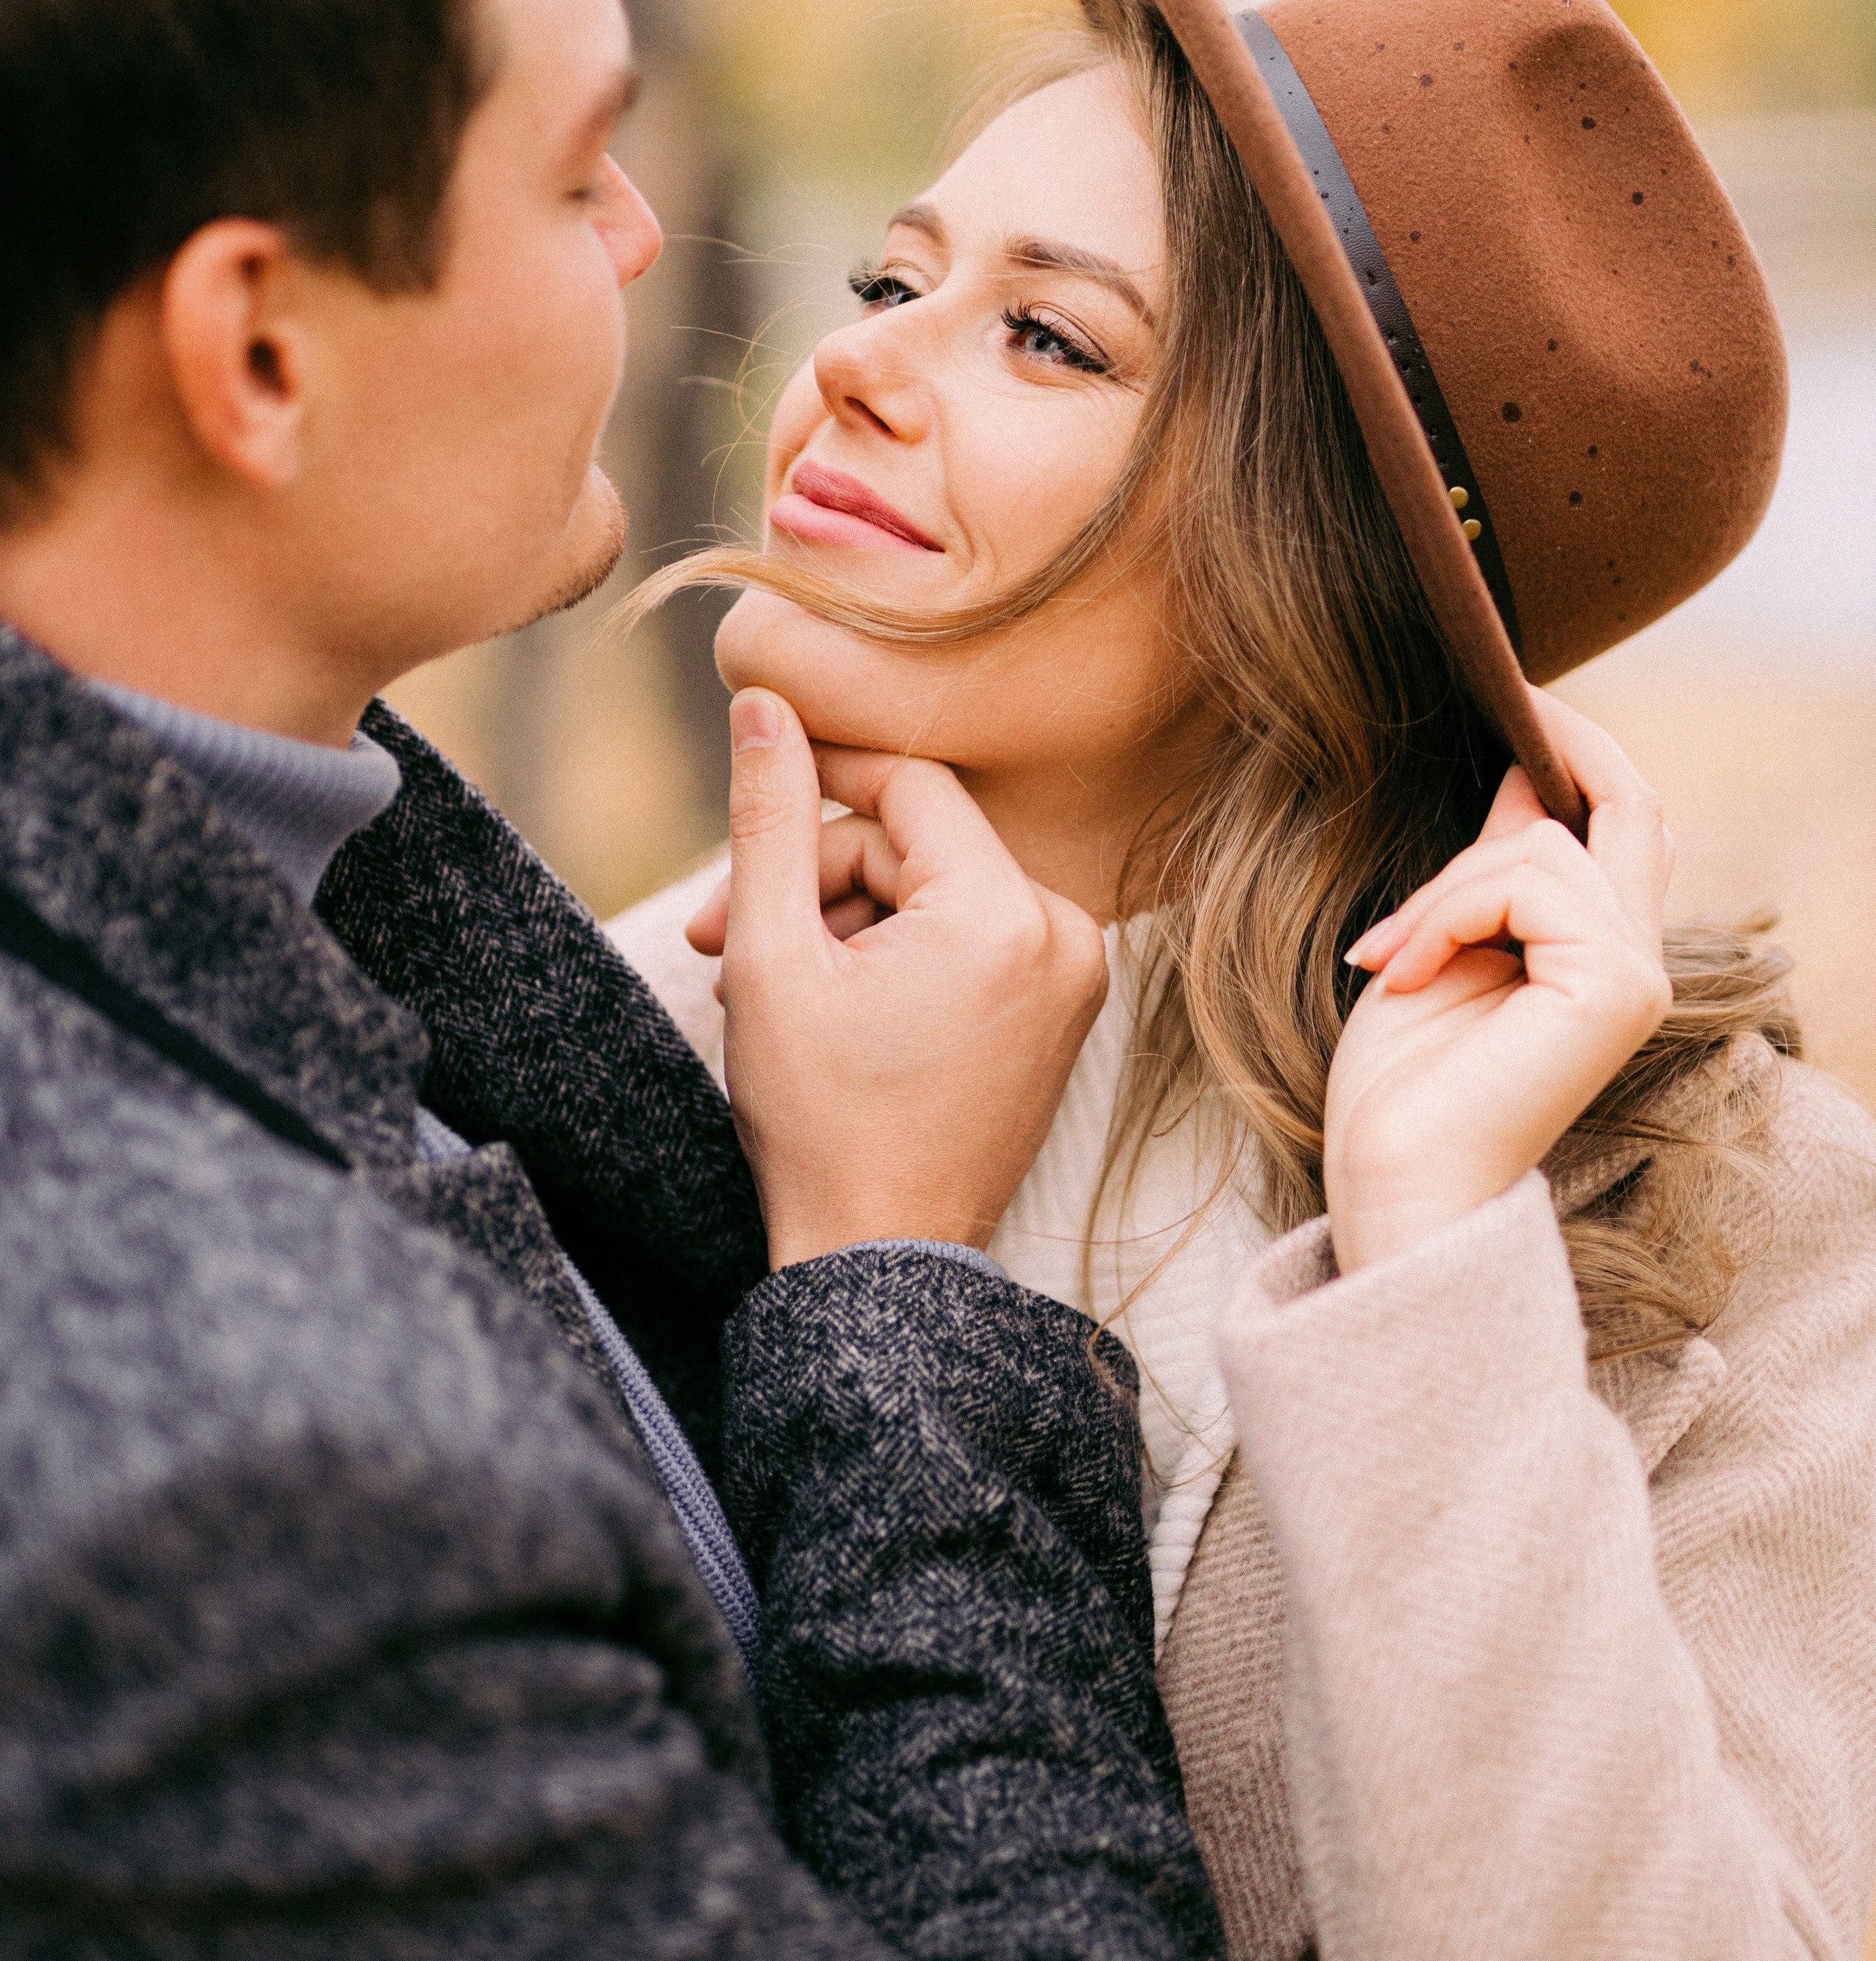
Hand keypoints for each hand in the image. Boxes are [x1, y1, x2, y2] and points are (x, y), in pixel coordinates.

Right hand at [690, 690, 1107, 1270]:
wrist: (879, 1262)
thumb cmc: (822, 1123)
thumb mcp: (772, 956)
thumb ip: (767, 815)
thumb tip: (763, 698)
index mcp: (1003, 915)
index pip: (906, 787)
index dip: (817, 784)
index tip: (748, 806)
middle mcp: (1064, 935)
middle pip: (916, 843)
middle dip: (811, 882)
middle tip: (717, 941)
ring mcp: (1073, 980)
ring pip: (935, 891)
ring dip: (844, 923)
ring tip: (767, 990)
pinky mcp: (1063, 1015)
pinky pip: (971, 940)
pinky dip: (898, 957)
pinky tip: (833, 1008)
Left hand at [1323, 691, 1673, 1275]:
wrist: (1393, 1186)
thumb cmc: (1402, 1093)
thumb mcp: (1444, 948)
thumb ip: (1492, 873)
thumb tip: (1519, 775)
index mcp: (1600, 956)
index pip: (1620, 824)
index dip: (1576, 752)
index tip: (1510, 700)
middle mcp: (1635, 961)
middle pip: (1632, 804)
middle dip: (1565, 740)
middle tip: (1502, 695)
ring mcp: (1634, 975)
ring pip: (1542, 846)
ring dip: (1443, 888)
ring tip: (1388, 958)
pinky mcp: (1614, 987)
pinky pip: (1527, 882)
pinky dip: (1447, 912)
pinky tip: (1401, 973)